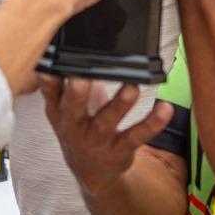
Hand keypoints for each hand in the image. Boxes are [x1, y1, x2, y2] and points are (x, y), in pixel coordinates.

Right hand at [38, 73, 173, 193]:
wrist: (91, 170)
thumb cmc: (78, 127)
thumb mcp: (61, 107)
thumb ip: (60, 82)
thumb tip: (62, 45)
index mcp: (58, 112)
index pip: (50, 94)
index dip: (48, 80)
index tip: (51, 65)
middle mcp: (74, 126)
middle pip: (73, 109)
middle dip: (77, 93)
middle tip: (82, 77)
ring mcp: (97, 140)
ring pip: (108, 121)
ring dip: (120, 104)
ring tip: (132, 87)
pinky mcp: (120, 149)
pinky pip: (137, 135)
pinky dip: (153, 122)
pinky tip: (165, 108)